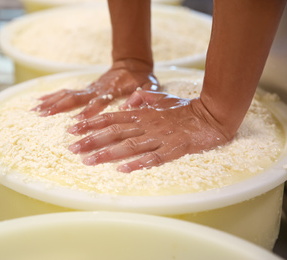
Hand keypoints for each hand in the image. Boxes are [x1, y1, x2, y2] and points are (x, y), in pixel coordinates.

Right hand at [33, 60, 159, 119]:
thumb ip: (142, 96)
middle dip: (59, 107)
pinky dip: (52, 96)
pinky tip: (39, 101)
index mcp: (111, 91)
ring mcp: (89, 89)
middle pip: (75, 98)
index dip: (87, 111)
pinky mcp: (86, 89)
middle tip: (44, 115)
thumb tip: (130, 106)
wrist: (132, 64)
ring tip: (36, 110)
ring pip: (67, 94)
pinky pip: (67, 92)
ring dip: (52, 102)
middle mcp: (96, 90)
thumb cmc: (142, 79)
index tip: (76, 121)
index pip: (97, 102)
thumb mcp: (148, 87)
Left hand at [68, 91, 229, 172]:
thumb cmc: (186, 108)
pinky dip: (138, 163)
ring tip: (89, 161)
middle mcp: (147, 124)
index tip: (73, 129)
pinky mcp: (175, 147)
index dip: (92, 123)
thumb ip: (145, 99)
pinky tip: (123, 169)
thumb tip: (130, 98)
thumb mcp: (163, 98)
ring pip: (130, 145)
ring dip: (108, 153)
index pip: (112, 117)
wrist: (214, 113)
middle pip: (115, 132)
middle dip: (92, 140)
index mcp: (143, 113)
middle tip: (72, 148)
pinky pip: (154, 157)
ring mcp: (160, 136)